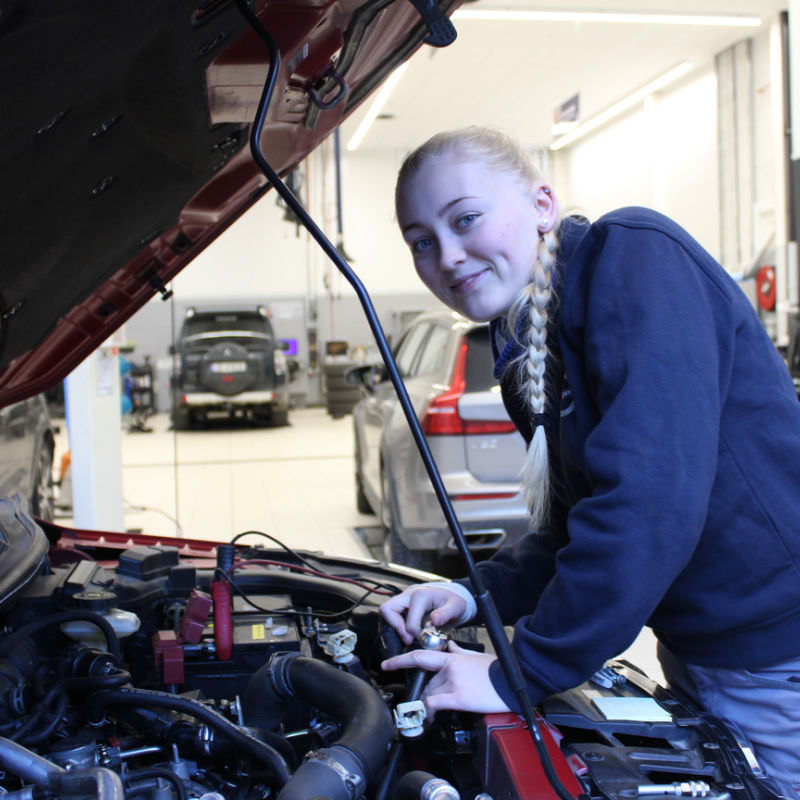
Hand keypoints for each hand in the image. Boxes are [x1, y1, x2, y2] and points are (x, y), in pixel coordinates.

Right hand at [380, 584, 467, 644]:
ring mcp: (404, 599)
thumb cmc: (454, 603)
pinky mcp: (403, 605)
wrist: (453, 600)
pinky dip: (397, 625)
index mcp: (421, 595)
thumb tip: (434, 621)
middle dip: (396, 628)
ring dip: (395, 626)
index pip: (409, 621)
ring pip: (387, 612)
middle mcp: (409, 594)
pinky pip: (392, 615)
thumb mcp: (456, 607)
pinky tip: (409, 633)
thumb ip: (445, 614)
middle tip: (408, 640)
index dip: (414, 635)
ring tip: (408, 637)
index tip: (423, 641)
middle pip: (387, 610)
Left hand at [381, 640, 510, 715]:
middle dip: (421, 695)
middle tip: (417, 705)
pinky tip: (431, 718)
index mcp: (453, 658)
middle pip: (425, 682)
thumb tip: (452, 648)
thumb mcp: (477, 656)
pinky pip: (435, 703)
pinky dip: (429, 712)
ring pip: (428, 694)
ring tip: (430, 717)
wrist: (514, 680)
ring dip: (426, 707)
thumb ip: (460, 653)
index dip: (401, 660)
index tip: (388, 664)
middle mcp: (450, 668)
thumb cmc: (498, 671)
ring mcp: (453, 681)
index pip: (420, 656)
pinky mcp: (459, 697)